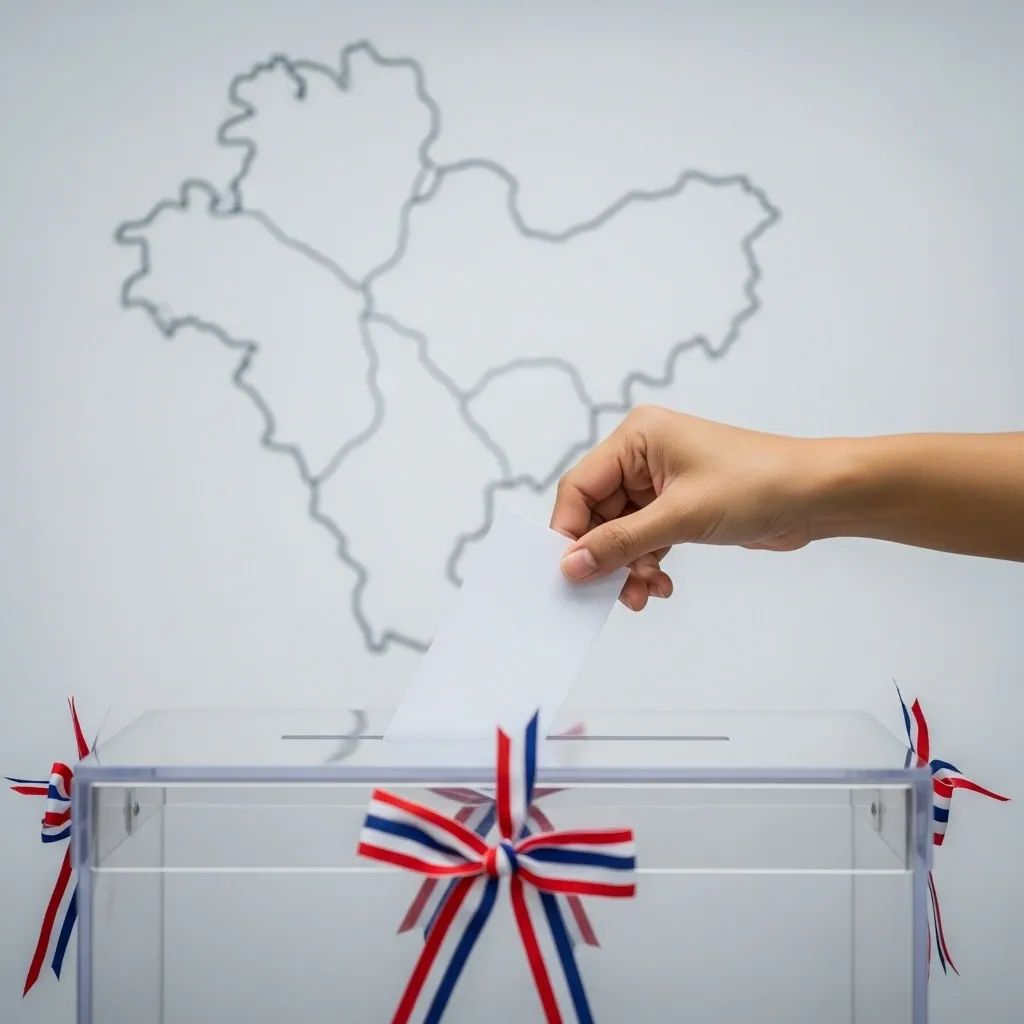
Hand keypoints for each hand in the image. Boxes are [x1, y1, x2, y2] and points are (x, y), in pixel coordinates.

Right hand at [551, 406, 822, 609]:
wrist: (818, 496)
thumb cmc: (759, 484)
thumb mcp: (680, 517)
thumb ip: (619, 543)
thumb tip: (571, 565)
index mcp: (636, 438)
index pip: (579, 487)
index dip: (569, 531)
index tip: (568, 572)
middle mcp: (643, 455)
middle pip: (597, 514)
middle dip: (605, 556)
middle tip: (610, 592)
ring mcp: (661, 482)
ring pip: (621, 532)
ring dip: (628, 567)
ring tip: (643, 594)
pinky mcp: (678, 506)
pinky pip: (645, 540)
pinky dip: (647, 564)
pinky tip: (661, 585)